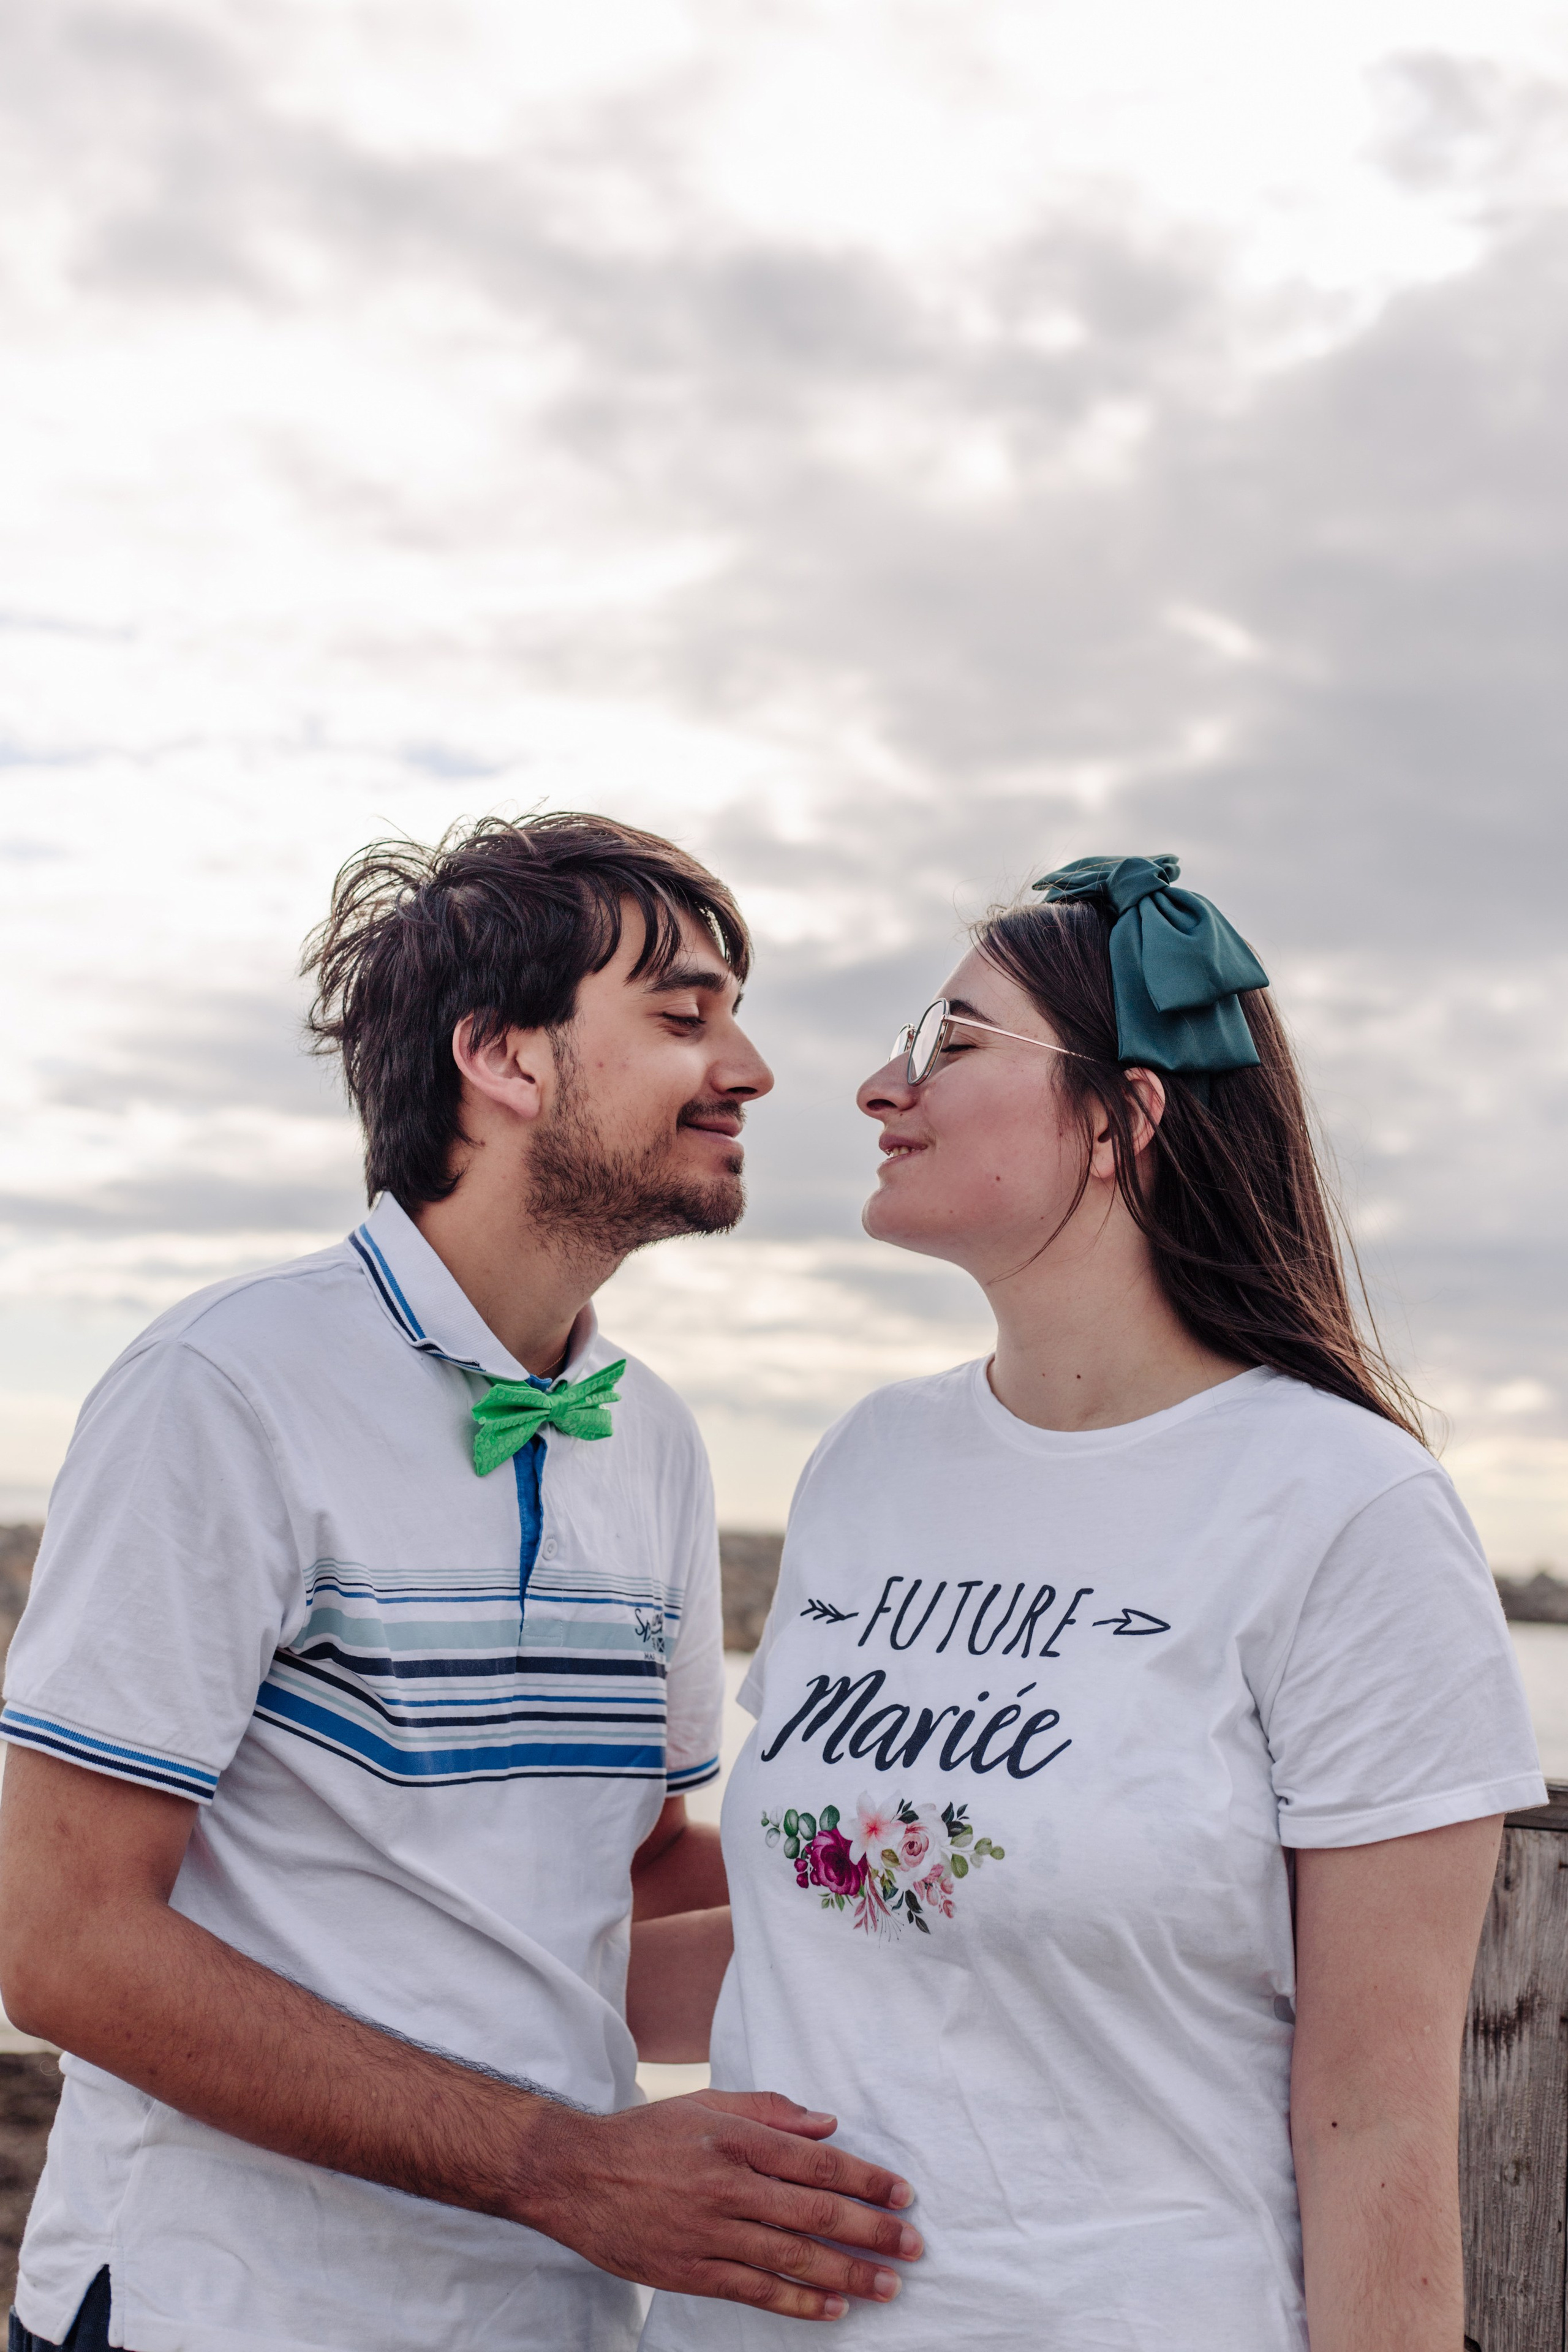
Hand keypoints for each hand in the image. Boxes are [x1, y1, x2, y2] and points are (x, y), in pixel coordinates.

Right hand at [523, 2088, 922, 2321]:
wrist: (575, 2175)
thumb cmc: (646, 2135)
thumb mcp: (707, 2103)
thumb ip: (771, 2111)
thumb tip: (828, 2124)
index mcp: (736, 2139)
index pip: (818, 2162)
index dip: (866, 2179)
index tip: (902, 2195)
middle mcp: (729, 2185)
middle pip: (816, 2213)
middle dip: (872, 2232)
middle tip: (912, 2246)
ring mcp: (710, 2232)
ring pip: (793, 2257)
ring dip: (847, 2274)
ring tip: (887, 2285)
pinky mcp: (692, 2271)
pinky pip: (756, 2290)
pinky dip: (799, 2301)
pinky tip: (833, 2309)